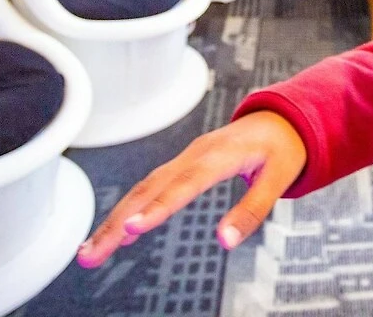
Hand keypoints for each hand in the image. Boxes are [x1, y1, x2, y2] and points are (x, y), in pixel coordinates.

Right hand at [76, 111, 306, 267]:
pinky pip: (151, 185)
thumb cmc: (282, 148)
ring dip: (116, 219)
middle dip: (118, 223)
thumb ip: (252, 211)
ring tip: (91, 251)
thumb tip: (226, 242)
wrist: (281, 119)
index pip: (184, 184)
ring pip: (144, 188)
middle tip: (90, 254)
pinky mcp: (183, 163)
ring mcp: (186, 157)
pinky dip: (132, 208)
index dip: (158, 207)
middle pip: (151, 189)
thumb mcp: (278, 180)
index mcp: (221, 155)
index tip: (131, 229)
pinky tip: (119, 232)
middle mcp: (196, 154)